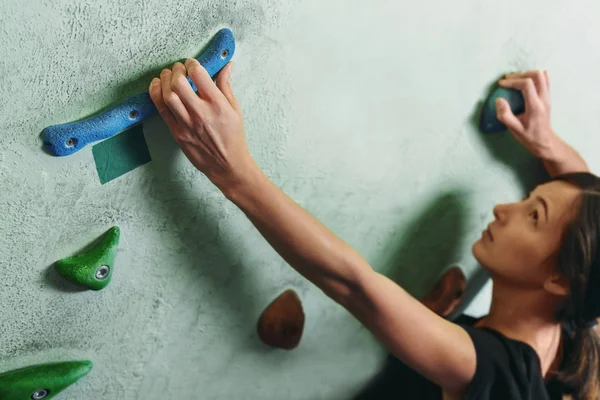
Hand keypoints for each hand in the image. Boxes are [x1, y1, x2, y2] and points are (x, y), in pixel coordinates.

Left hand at [148, 59, 255, 190]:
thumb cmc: (233, 137)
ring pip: (167, 95)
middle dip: (176, 70)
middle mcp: (201, 113)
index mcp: (218, 105)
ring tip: (168, 75)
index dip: (192, 63)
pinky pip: (161, 110)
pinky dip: (156, 94)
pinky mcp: (177, 133)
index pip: (199, 75)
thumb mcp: (235, 109)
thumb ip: (226, 86)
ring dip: (164, 80)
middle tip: (178, 68)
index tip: (191, 63)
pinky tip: (157, 86)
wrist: (227, 165)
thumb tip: (226, 65)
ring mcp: (187, 124)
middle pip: (179, 83)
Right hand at [496, 70, 557, 157]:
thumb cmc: (529, 136)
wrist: (545, 141)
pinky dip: (534, 77)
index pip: (527, 84)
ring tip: (516, 80)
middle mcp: (544, 98)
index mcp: (535, 106)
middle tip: (508, 80)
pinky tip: (524, 83)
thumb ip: (505, 115)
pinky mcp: (548, 96)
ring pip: (542, 75)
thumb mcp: (514, 129)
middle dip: (521, 74)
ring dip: (528, 74)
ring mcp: (547, 96)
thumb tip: (499, 100)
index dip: (512, 81)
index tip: (501, 84)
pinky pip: (545, 80)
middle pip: (537, 75)